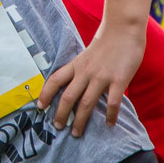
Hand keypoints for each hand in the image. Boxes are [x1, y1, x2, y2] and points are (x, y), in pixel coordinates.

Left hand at [38, 22, 143, 136]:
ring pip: (86, 104)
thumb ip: (81, 69)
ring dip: (80, 121)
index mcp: (76, 65)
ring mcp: (101, 77)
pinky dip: (110, 116)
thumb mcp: (87, 55)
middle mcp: (85, 72)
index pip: (55, 80)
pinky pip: (112, 103)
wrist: (123, 29)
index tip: (40, 107)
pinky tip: (109, 124)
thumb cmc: (107, 41)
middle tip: (58, 127)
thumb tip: (76, 85)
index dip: (45, 94)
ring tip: (77, 133)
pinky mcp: (119, 80)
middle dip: (61, 114)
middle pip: (67, 97)